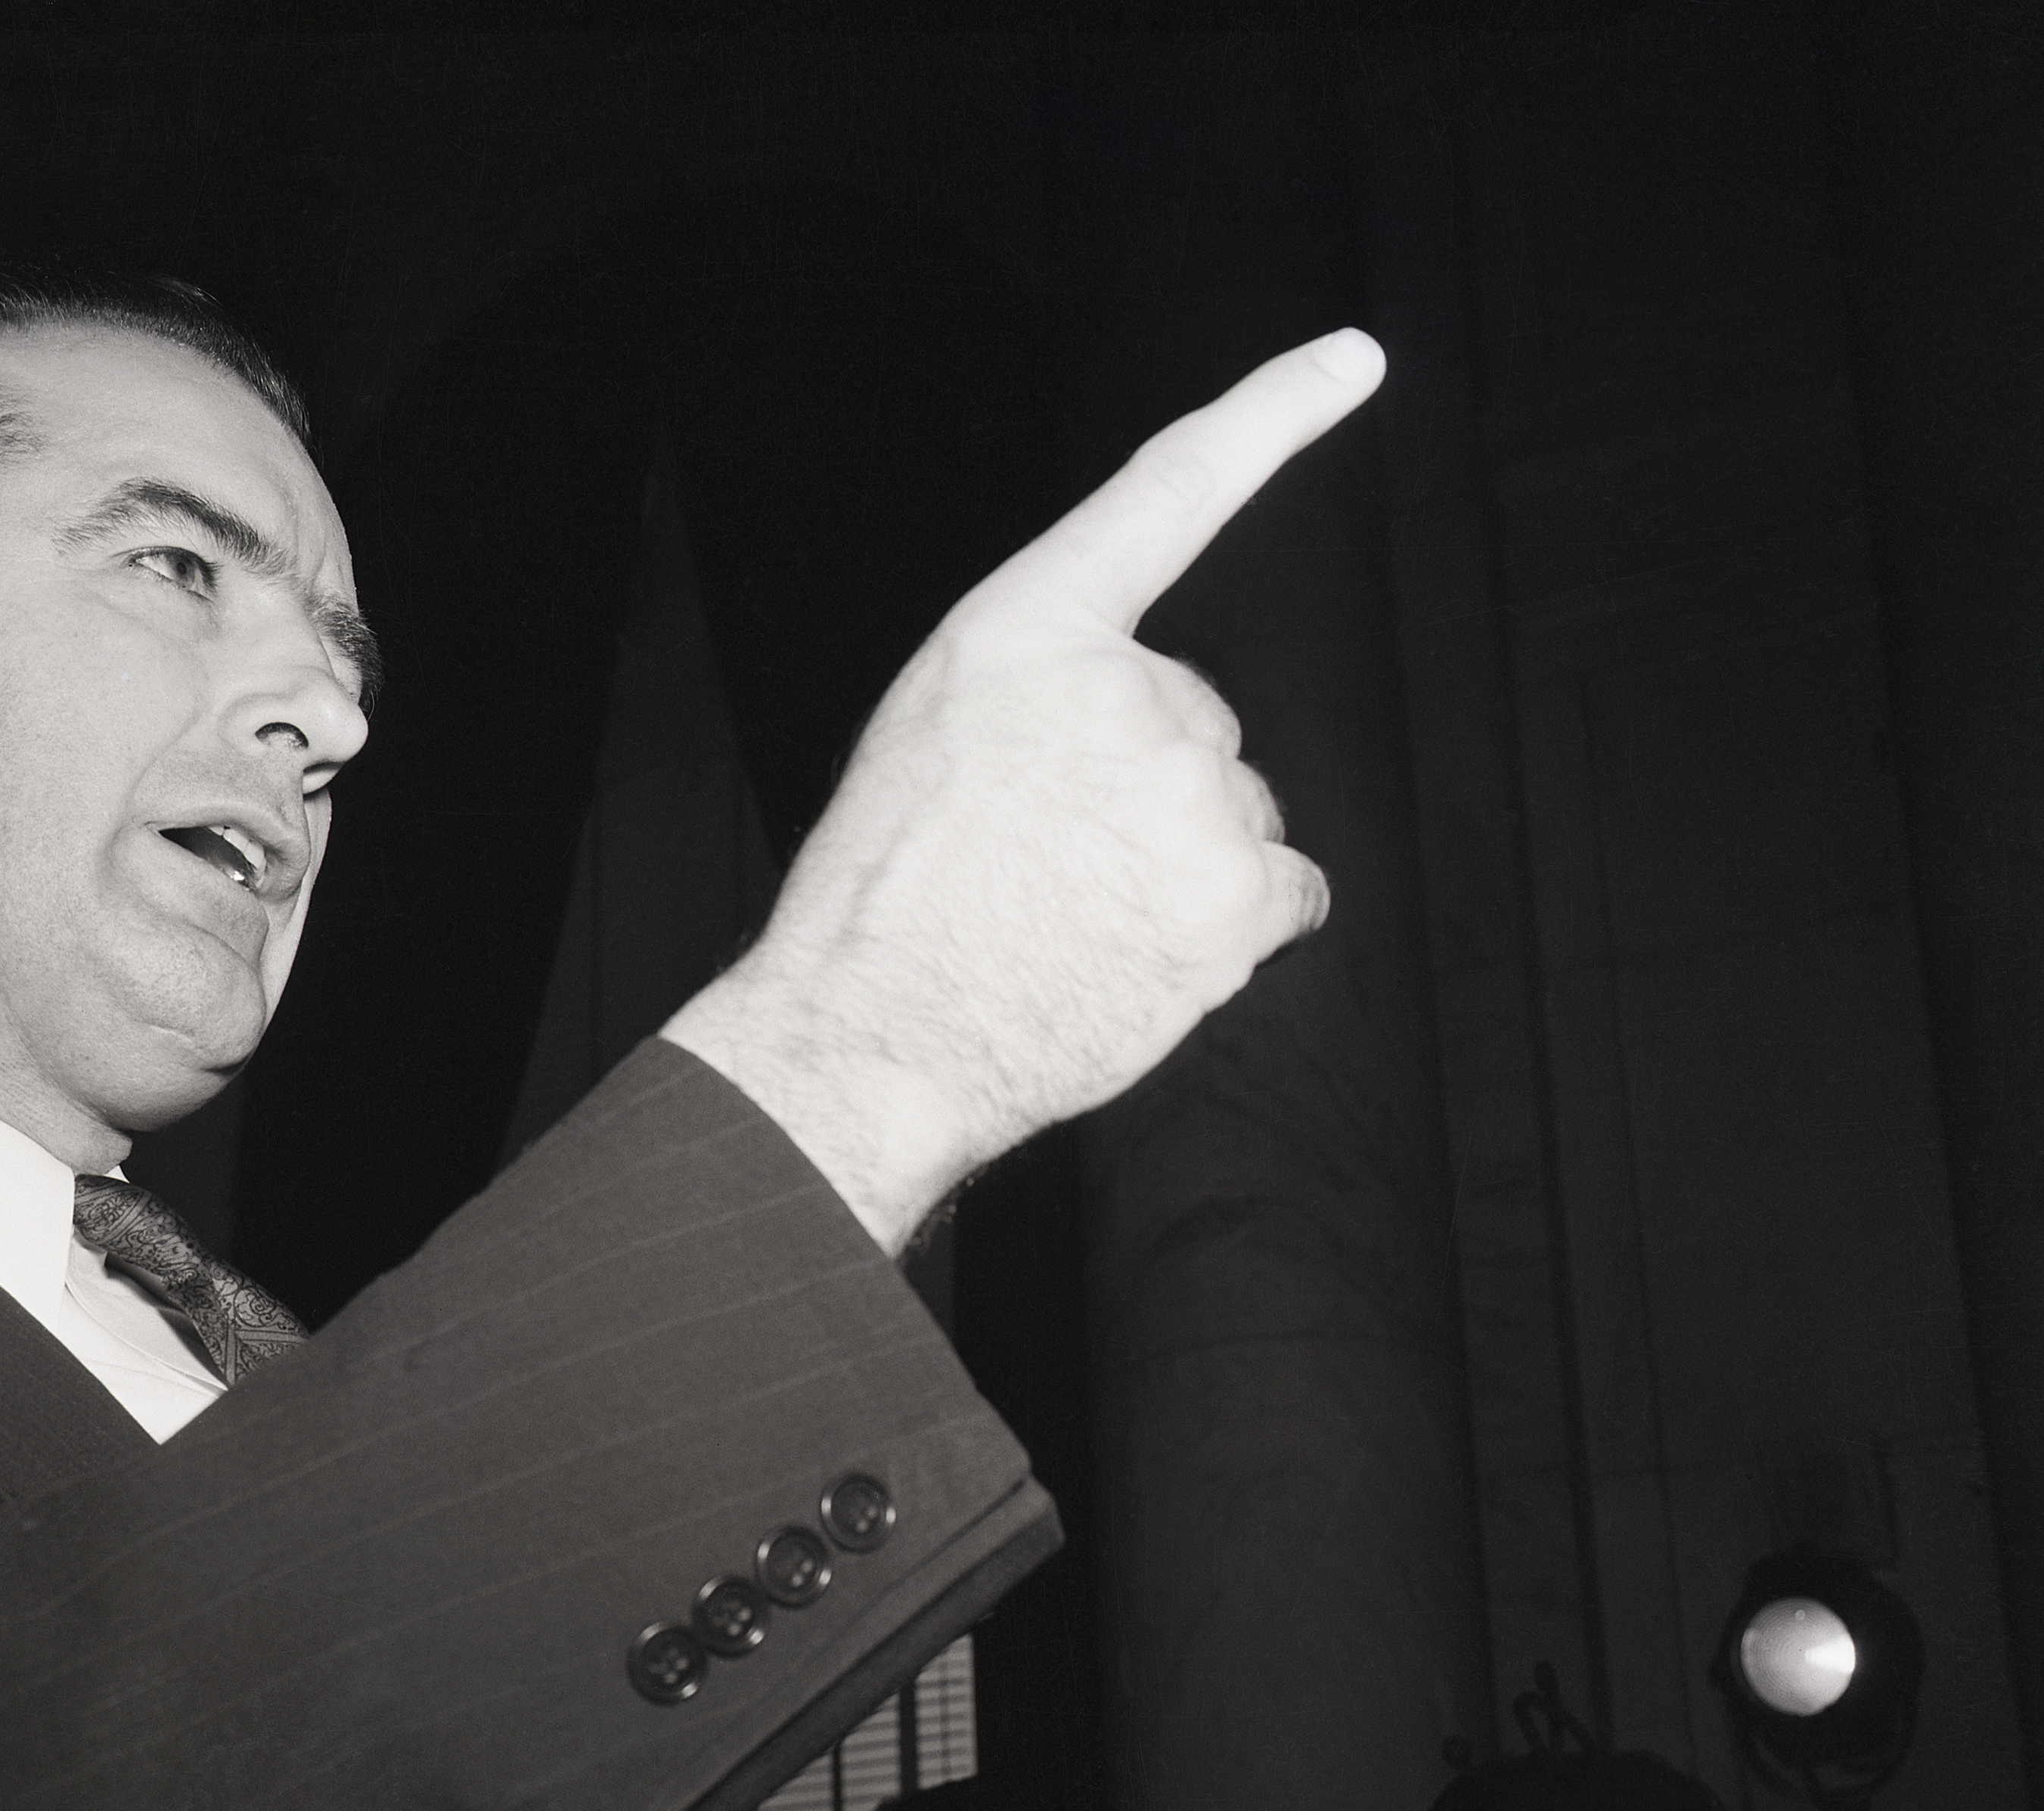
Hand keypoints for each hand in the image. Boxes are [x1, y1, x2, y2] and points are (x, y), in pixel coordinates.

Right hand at [662, 330, 1385, 1251]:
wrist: (872, 1033)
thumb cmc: (884, 897)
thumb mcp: (932, 735)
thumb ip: (1041, 694)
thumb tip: (1133, 735)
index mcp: (1027, 630)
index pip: (1171, 490)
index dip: (1274, 414)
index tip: (1356, 358)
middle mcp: (1123, 689)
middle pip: (1197, 721)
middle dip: (1146, 786)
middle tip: (1050, 859)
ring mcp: (1188, 793)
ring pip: (1235, 814)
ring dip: (1184, 864)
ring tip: (1080, 918)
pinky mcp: (1234, 895)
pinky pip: (1285, 892)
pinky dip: (1233, 926)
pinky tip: (1143, 954)